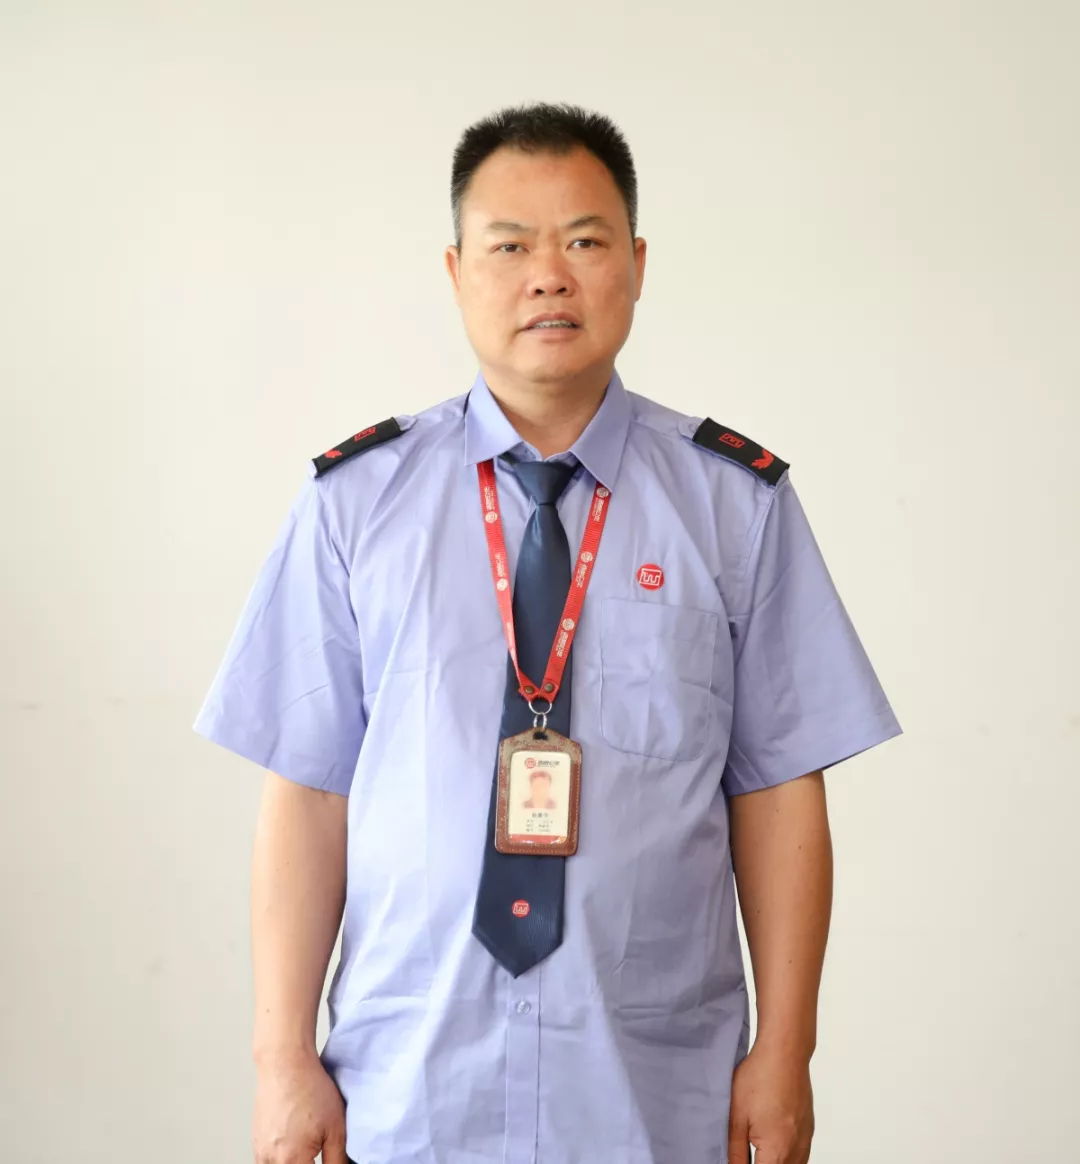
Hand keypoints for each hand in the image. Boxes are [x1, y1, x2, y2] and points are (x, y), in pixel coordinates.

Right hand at [252, 1048, 348, 1163]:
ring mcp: (260, 1152)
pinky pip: (267, 1163)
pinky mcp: (256, 1142)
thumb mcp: (336, 1127)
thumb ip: (337, 1160)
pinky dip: (282, 1160)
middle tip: (317, 1154)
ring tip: (308, 1151)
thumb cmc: (310, 1089)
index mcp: (291, 1160)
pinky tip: (294, 1147)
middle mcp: (270, 1160)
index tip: (326, 1160)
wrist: (285, 1064)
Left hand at [727, 1043, 813, 1163]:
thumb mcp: (736, 1116)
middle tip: (746, 1154)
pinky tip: (774, 1148)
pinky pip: (801, 1156)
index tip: (738, 1160)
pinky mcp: (808, 1129)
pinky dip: (788, 1158)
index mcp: (777, 1151)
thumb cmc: (759, 1078)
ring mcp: (805, 1140)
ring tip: (758, 1152)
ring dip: (775, 1163)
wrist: (784, 1053)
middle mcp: (796, 1150)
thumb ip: (735, 1150)